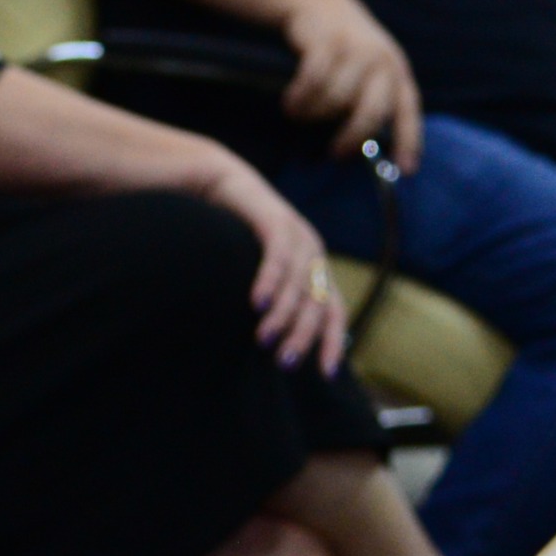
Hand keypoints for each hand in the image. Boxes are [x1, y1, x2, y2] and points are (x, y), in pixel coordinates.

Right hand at [203, 157, 343, 371]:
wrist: (220, 181)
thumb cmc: (235, 235)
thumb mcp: (259, 272)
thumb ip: (272, 300)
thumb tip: (271, 344)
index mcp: (314, 268)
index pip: (334, 311)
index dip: (332, 342)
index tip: (325, 374)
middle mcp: (313, 253)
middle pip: (319, 303)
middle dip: (303, 336)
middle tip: (284, 362)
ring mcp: (297, 234)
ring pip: (299, 284)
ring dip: (283, 315)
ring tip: (264, 340)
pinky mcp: (276, 219)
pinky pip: (278, 257)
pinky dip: (269, 281)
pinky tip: (257, 303)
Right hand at [276, 0, 420, 171]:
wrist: (318, 1)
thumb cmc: (342, 51)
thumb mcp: (366, 71)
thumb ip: (370, 102)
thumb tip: (363, 152)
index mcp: (396, 71)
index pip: (407, 111)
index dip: (408, 142)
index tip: (405, 171)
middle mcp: (382, 60)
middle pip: (370, 113)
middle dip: (351, 138)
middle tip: (335, 153)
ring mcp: (355, 48)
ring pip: (335, 101)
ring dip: (313, 115)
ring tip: (300, 115)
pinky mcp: (327, 40)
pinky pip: (311, 82)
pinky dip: (299, 98)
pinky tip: (291, 104)